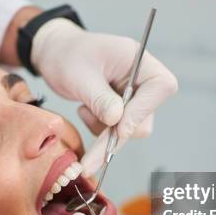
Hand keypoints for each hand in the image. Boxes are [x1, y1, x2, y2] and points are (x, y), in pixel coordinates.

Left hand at [31, 18, 177, 175]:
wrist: (54, 54)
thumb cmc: (67, 55)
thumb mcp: (79, 76)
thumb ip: (100, 98)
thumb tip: (117, 121)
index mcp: (138, 59)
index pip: (160, 86)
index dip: (143, 110)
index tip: (119, 127)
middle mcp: (141, 77)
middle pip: (146, 114)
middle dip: (117, 133)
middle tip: (91, 159)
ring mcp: (133, 94)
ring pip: (132, 127)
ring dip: (106, 131)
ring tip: (83, 111)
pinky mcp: (123, 108)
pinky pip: (119, 130)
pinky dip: (100, 129)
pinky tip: (85, 110)